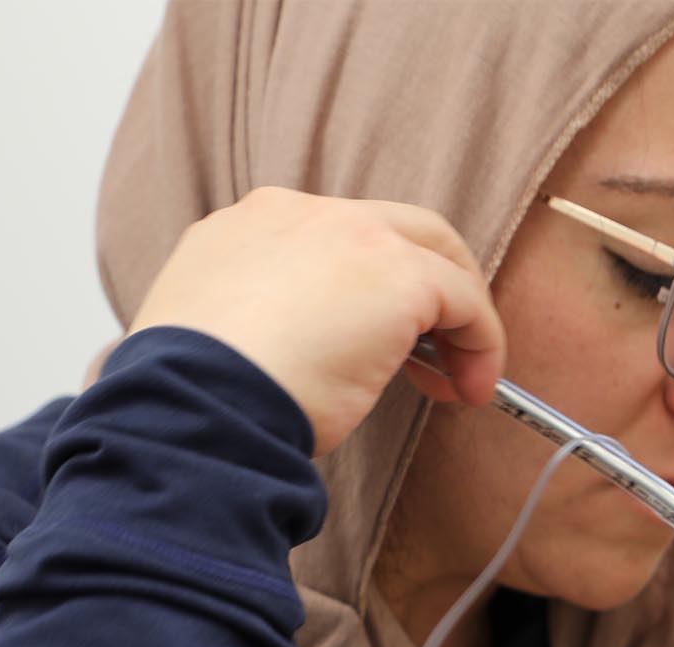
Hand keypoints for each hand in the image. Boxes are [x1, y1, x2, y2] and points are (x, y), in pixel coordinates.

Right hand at [126, 186, 506, 453]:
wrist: (192, 405)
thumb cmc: (199, 398)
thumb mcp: (221, 343)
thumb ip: (264, 322)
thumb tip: (310, 354)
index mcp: (245, 230)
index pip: (329, 240)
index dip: (363, 291)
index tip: (372, 347)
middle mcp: (296, 214)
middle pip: (394, 228)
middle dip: (428, 285)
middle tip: (437, 350)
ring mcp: (350, 232)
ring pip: (435, 252)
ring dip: (457, 315)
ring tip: (460, 379)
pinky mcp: (398, 272)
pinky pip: (465, 300)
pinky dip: (480, 343)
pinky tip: (469, 389)